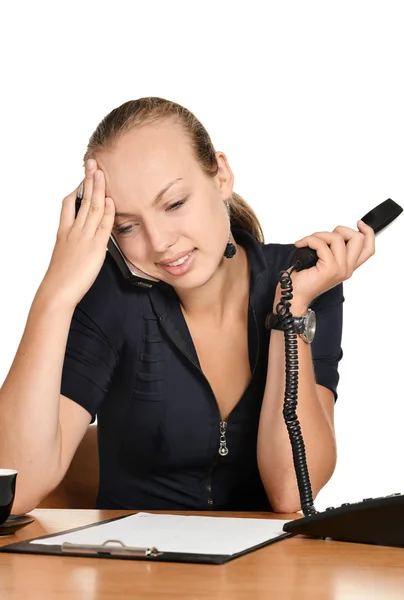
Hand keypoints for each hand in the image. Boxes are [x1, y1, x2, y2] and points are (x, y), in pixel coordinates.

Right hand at [39, 159, 114, 307]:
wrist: (58, 291)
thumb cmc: (61, 279)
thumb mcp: (63, 256)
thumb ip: (72, 246)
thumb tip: (80, 244)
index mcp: (64, 233)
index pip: (68, 205)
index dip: (76, 190)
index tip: (81, 179)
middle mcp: (73, 231)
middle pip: (82, 200)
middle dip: (87, 180)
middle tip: (92, 164)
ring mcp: (84, 237)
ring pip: (92, 207)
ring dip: (97, 188)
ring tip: (101, 172)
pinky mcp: (95, 247)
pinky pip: (103, 225)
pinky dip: (107, 211)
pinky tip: (110, 199)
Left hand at [274, 220, 374, 312]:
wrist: (294, 296)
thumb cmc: (304, 281)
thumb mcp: (322, 263)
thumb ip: (333, 251)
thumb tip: (331, 235)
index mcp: (348, 267)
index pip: (368, 249)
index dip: (368, 232)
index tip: (359, 224)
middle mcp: (347, 269)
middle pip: (358, 239)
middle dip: (340, 230)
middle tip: (324, 236)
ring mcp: (340, 269)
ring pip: (338, 238)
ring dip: (320, 235)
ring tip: (308, 241)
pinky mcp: (329, 268)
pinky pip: (321, 244)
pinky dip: (309, 240)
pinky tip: (301, 244)